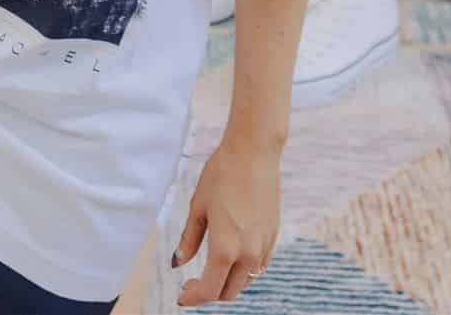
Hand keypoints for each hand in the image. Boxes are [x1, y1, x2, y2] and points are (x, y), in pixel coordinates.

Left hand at [173, 135, 281, 305]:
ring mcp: (263, 246)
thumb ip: (189, 240)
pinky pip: (258, 266)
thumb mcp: (198, 207)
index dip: (193, 298)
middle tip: (192, 283)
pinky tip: (231, 257)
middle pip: (228, 292)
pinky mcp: (273, 236)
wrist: (254, 153)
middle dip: (209, 293)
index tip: (182, 295)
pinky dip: (243, 270)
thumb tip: (178, 262)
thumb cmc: (221, 175)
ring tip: (210, 270)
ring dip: (227, 282)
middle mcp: (248, 254)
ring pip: (245, 281)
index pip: (209, 290)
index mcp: (225, 249)